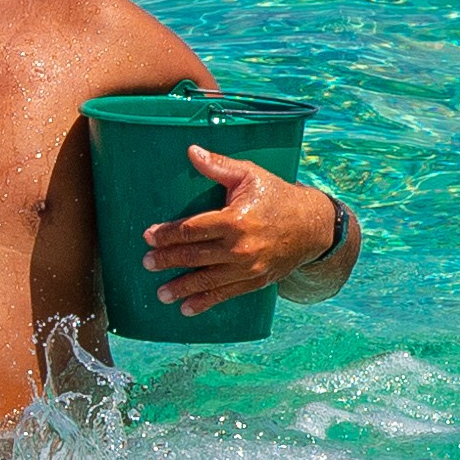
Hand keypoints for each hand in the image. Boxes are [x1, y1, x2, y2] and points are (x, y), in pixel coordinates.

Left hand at [142, 149, 340, 310]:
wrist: (312, 227)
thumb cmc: (277, 196)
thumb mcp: (251, 175)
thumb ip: (219, 166)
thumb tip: (191, 151)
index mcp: (235, 220)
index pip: (193, 229)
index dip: (168, 234)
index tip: (148, 236)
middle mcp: (240, 248)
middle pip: (194, 256)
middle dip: (167, 260)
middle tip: (147, 263)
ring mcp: (247, 268)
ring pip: (206, 280)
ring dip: (181, 287)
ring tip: (160, 293)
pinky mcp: (255, 282)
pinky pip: (225, 294)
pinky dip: (205, 302)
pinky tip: (186, 308)